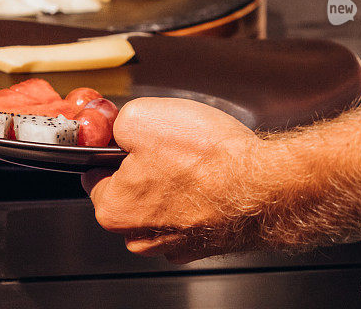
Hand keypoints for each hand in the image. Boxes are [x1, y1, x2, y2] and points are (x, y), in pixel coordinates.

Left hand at [82, 98, 260, 262]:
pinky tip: (213, 177)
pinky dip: (200, 195)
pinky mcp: (207, 242)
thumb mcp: (142, 115)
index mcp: (115, 209)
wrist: (266, 186)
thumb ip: (117, 123)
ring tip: (198, 160)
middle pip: (131, 190)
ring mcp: (177, 244)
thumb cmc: (209, 159)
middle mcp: (141, 236)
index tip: (130, 137)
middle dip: (146, 165)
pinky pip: (193, 212)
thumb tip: (116, 126)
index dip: (113, 148)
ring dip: (175, 181)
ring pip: (163, 202)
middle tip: (171, 144)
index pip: (95, 175)